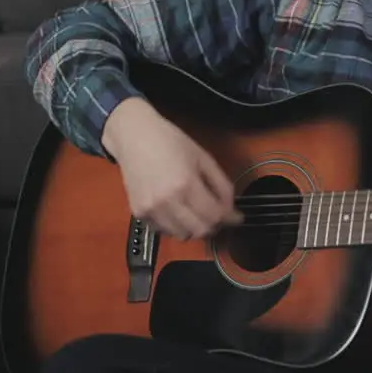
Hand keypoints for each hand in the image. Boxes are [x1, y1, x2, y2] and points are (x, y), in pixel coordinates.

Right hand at [102, 97, 242, 239]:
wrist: (134, 137)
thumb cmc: (170, 142)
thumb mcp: (204, 158)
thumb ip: (222, 185)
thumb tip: (231, 209)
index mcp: (186, 185)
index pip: (214, 216)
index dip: (230, 219)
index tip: (237, 217)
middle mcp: (167, 202)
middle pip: (200, 231)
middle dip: (214, 226)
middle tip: (218, 215)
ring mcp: (150, 210)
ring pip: (182, 236)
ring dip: (195, 228)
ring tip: (197, 212)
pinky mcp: (138, 214)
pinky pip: (164, 231)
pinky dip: (176, 226)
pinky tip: (178, 211)